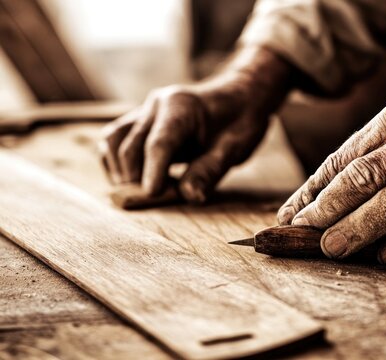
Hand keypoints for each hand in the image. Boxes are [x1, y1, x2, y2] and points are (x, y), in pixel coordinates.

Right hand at [99, 47, 292, 202]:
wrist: (238, 100)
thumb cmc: (239, 122)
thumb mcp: (234, 148)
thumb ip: (210, 171)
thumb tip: (190, 196)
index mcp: (182, 106)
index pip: (159, 143)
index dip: (153, 172)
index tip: (152, 195)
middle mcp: (156, 105)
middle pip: (130, 146)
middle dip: (136, 178)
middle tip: (155, 200)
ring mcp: (144, 111)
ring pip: (113, 140)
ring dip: (121, 171)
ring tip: (143, 190)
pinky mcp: (139, 121)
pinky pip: (114, 141)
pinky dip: (117, 163)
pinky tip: (138, 179)